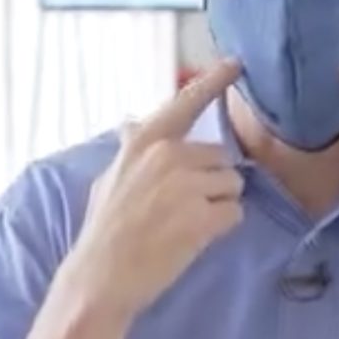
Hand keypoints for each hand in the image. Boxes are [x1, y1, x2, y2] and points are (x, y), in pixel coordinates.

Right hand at [60, 61, 246, 320]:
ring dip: (220, 204)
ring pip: (233, 185)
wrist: (101, 276)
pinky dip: (223, 227)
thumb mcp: (110, 176)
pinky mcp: (203, 218)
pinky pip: (235, 213)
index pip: (186, 103)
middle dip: (212, 180)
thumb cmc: (103, 229)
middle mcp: (168, 156)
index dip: (214, 81)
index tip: (236, 61)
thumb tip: (131, 122)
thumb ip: (130, 148)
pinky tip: (196, 238)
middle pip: (221, 157)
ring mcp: (187, 186)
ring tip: (188, 224)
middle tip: (185, 206)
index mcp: (146, 142)